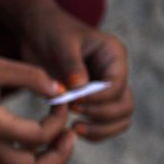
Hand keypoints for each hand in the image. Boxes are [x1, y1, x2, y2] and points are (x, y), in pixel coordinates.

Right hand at [0, 52, 74, 163]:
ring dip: (46, 160)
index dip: (58, 118)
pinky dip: (32, 154)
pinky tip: (40, 132)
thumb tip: (59, 91)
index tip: (60, 98)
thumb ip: (31, 76)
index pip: (38, 136)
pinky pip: (12, 162)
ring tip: (61, 137)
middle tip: (71, 135)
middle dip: (59, 157)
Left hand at [22, 4, 132, 140]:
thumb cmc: (51, 31)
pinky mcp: (92, 101)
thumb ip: (72, 64)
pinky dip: (93, 132)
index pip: (117, 85)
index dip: (98, 98)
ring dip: (101, 128)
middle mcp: (115, 74)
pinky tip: (70, 129)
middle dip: (101, 115)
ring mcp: (105, 89)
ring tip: (74, 127)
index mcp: (113, 55)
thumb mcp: (61, 42)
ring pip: (119, 118)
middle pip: (125, 105)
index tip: (74, 101)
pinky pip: (103, 123)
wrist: (38, 32)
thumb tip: (81, 89)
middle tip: (74, 113)